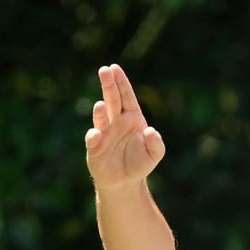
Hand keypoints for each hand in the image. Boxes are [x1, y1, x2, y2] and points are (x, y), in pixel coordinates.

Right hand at [84, 63, 164, 189]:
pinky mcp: (95, 147)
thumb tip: (151, 131)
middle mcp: (116, 121)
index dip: (121, 82)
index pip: (126, 96)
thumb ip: (156, 143)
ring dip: (100, 112)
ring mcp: (104, 133)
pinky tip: (97, 134)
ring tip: (100, 105)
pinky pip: (93, 139)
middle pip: (112, 100)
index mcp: (132, 118)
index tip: (114, 67)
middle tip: (104, 70)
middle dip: (108, 85)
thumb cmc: (140, 163)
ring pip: (101, 118)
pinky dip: (94, 136)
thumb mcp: (154, 154)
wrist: (125, 182)